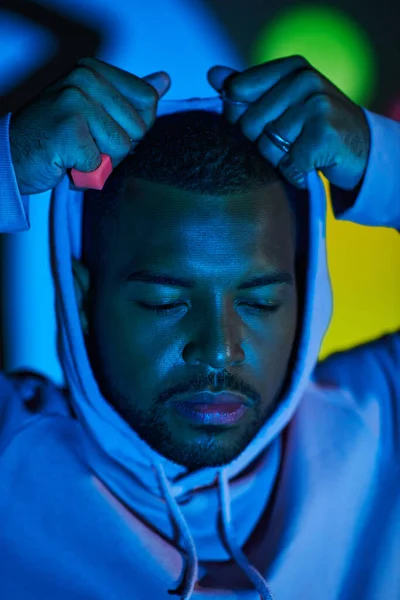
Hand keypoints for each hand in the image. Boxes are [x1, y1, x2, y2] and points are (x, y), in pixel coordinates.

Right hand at [9, 57, 170, 194]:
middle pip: (139, 127)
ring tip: (76, 152)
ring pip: (122, 147)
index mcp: (94, 70)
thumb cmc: (54, 136)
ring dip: (102, 161)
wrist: (11, 157)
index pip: (148, 100)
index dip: (134, 127)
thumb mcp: (95, 109)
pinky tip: (66, 161)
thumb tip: (164, 80)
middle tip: (86, 143)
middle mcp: (85, 78)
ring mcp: (76, 101)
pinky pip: (102, 164)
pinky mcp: (69, 129)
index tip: (104, 128)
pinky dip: (86, 172)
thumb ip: (129, 96)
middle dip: (117, 147)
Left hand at [207, 55, 369, 190]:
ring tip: (301, 152)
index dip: (239, 116)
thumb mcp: (284, 101)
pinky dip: (294, 173)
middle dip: (261, 143)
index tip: (260, 124)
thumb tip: (213, 75)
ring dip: (280, 161)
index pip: (238, 90)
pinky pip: (286, 165)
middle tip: (289, 142)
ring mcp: (317, 107)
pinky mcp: (323, 136)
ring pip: (266, 147)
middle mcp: (305, 81)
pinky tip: (310, 165)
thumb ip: (248, 88)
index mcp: (292, 67)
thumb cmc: (315, 127)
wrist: (362, 150)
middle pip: (249, 124)